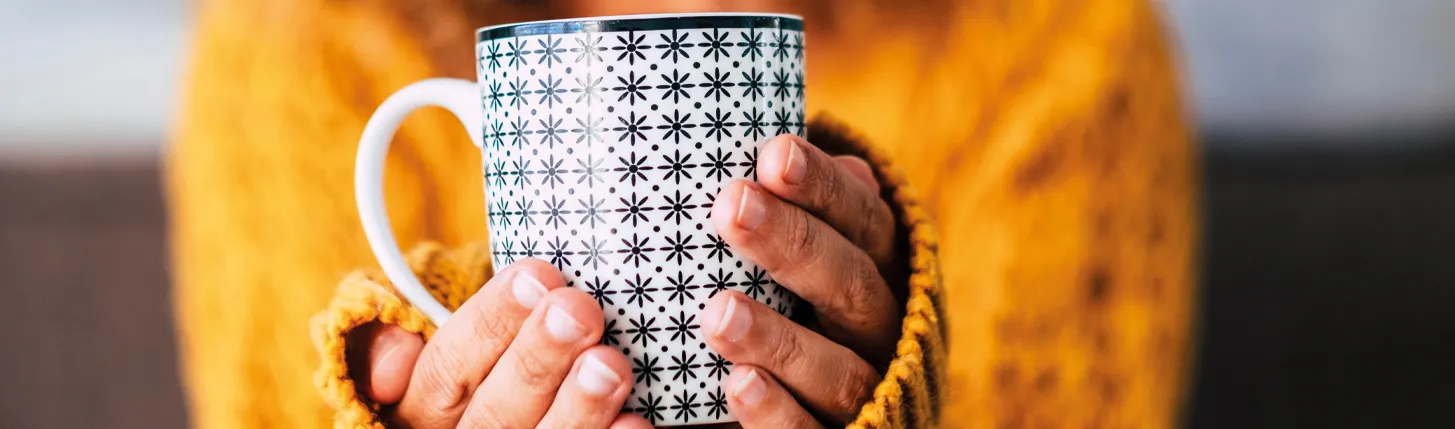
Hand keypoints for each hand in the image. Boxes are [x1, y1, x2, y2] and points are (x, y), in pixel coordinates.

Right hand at [349, 259, 651, 428]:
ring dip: (578, 408)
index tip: (537, 276)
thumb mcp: (427, 347)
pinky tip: (635, 422)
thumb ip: (391, 341)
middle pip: (493, 414)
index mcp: (419, 411)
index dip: (490, 323)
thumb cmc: (476, 368)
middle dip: (536, 361)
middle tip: (578, 312)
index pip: (445, 370)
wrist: (508, 412)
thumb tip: (397, 352)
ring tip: (610, 363)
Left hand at [701, 134, 903, 427]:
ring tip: (717, 312)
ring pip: (838, 369)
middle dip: (793, 245)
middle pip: (851, 284)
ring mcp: (869, 392)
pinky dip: (778, 412)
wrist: (834, 404)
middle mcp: (884, 327)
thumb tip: (808, 154)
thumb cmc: (789, 296)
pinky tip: (737, 385)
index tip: (773, 155)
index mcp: (877, 263)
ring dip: (778, 339)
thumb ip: (794, 205)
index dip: (822, 187)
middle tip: (731, 207)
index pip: (861, 217)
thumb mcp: (796, 246)